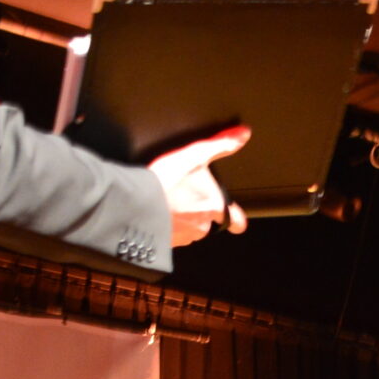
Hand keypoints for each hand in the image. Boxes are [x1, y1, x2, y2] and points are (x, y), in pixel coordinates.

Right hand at [149, 126, 251, 245]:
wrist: (135, 203)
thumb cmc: (167, 181)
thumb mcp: (195, 154)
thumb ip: (221, 145)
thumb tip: (243, 134)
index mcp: (214, 206)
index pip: (237, 221)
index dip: (237, 219)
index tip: (237, 218)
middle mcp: (202, 226)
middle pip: (209, 224)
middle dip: (200, 213)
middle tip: (186, 198)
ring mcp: (183, 237)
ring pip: (190, 231)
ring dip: (183, 221)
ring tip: (169, 204)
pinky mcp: (165, 244)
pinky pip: (171, 237)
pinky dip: (166, 227)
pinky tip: (157, 214)